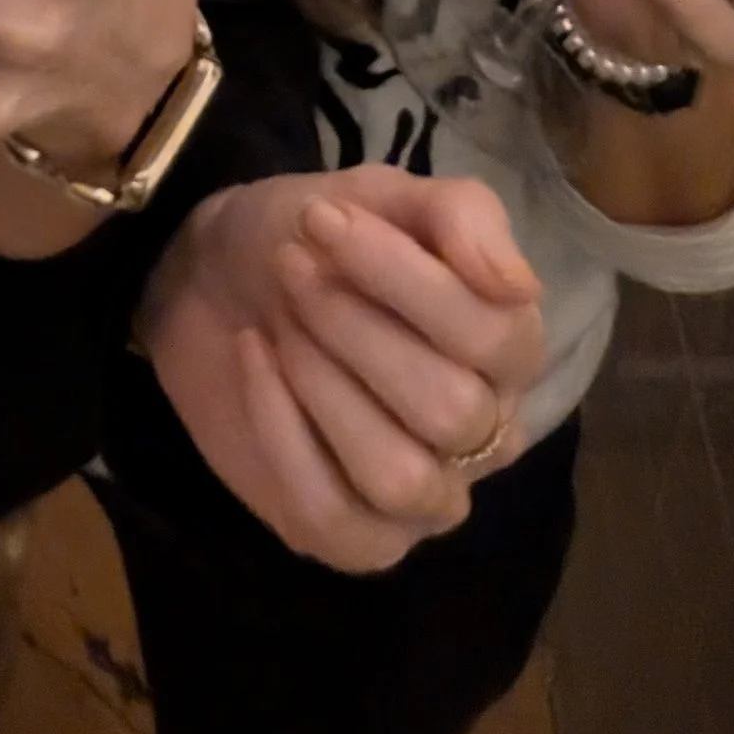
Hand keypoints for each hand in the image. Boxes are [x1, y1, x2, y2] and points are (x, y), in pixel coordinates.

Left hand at [141, 170, 544, 573]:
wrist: (214, 277)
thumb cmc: (318, 239)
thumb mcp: (386, 195)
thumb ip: (463, 218)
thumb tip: (519, 286)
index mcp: (508, 352)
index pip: (496, 337)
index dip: (406, 277)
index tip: (322, 219)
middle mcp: (483, 436)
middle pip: (450, 410)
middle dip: (356, 327)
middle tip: (291, 268)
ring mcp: (421, 499)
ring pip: (398, 475)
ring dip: (324, 384)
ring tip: (281, 320)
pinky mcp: (351, 538)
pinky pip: (332, 516)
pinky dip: (282, 432)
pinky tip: (255, 360)